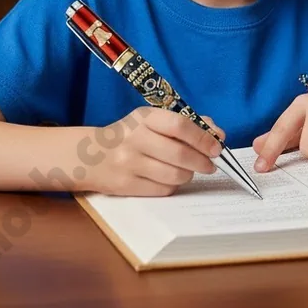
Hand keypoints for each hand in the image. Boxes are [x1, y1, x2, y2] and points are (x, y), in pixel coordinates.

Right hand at [85, 107, 225, 195]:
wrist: (90, 155)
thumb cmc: (132, 134)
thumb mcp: (154, 120)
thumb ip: (188, 123)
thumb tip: (218, 135)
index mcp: (144, 117)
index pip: (180, 126)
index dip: (203, 138)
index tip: (217, 147)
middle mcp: (134, 139)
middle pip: (179, 154)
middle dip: (202, 162)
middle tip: (210, 164)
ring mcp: (128, 163)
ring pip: (173, 175)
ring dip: (188, 174)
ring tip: (188, 170)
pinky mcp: (124, 185)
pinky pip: (161, 190)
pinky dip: (172, 186)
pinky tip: (169, 178)